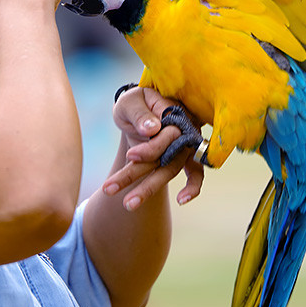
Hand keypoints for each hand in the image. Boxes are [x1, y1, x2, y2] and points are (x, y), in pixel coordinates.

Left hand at [103, 87, 204, 210]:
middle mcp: (184, 131)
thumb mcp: (131, 102)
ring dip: (149, 189)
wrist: (143, 107)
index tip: (131, 156)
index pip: (167, 136)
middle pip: (166, 157)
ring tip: (127, 204)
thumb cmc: (136, 102)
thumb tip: (153, 129)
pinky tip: (181, 201)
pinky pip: (196, 173)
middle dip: (138, 175)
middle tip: (110, 189)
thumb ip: (140, 113)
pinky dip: (193, 187)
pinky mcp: (184, 157)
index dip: (151, 149)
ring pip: (170, 169)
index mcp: (173, 113)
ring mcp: (186, 145)